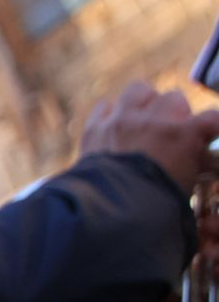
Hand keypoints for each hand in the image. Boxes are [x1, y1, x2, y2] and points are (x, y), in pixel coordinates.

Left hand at [79, 82, 218, 193]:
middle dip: (174, 112)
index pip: (212, 118)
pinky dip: (111, 114)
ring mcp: (122, 121)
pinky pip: (105, 106)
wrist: (110, 211)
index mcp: (183, 135)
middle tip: (170, 131)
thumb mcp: (187, 184)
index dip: (212, 126)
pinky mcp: (95, 127)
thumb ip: (194, 161)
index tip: (207, 134)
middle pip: (173, 98)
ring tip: (143, 119)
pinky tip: (113, 127)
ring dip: (144, 102)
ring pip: (139, 90)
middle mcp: (154, 121)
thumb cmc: (156, 205)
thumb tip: (196, 155)